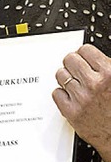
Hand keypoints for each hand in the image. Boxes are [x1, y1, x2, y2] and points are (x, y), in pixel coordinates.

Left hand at [53, 44, 110, 161]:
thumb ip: (107, 66)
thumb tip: (94, 56)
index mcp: (109, 74)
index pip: (85, 50)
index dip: (85, 55)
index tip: (85, 59)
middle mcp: (94, 84)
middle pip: (69, 59)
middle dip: (74, 64)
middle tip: (79, 72)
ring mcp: (81, 98)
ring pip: (60, 74)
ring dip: (67, 79)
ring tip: (77, 86)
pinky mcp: (71, 112)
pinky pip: (56, 92)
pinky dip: (62, 94)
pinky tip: (72, 97)